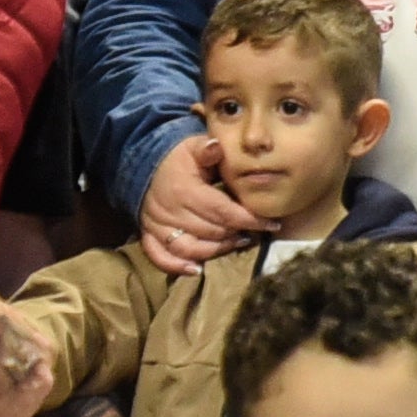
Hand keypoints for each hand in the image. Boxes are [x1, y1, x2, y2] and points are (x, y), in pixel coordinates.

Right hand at [141, 134, 272, 272]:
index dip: (249, 219)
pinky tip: (197, 270)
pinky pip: (159, 257)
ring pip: (189, 248)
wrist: (145, 164)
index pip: (223, 211)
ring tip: (237, 244)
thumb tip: (216, 146)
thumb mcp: (192, 146)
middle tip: (256, 233)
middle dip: (237, 233)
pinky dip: (177, 266)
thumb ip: (207, 149)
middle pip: (211, 231)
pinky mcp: (148, 234)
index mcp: (185, 190)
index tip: (271, 223)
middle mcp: (170, 211)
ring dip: (216, 251)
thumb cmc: (177, 157)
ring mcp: (157, 225)